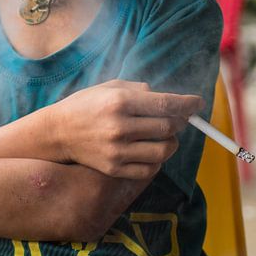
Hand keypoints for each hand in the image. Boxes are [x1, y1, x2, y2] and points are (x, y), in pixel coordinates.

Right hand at [48, 80, 204, 179]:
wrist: (58, 132)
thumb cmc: (86, 105)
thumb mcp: (110, 86)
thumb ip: (140, 89)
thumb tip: (167, 98)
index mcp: (120, 102)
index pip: (165, 104)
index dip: (187, 104)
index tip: (198, 102)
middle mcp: (120, 126)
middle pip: (168, 127)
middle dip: (180, 121)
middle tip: (179, 118)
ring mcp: (117, 150)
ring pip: (163, 150)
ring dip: (171, 142)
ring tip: (165, 135)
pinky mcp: (114, 168)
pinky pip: (149, 168)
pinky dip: (157, 159)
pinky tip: (151, 149)